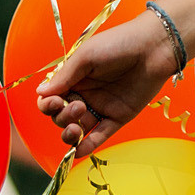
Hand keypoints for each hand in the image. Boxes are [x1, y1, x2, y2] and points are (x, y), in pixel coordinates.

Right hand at [37, 12, 179, 155]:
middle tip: (77, 106)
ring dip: (71, 135)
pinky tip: (79, 151)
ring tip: (75, 129)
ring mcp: (102, 107)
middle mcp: (85, 94)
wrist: (154, 47)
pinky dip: (89, 145)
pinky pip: (100, 135)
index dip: (47, 105)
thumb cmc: (119, 43)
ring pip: (78, 129)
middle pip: (62, 117)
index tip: (52, 103)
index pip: (51, 99)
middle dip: (62, 117)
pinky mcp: (119, 117)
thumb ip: (65, 76)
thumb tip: (40, 93)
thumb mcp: (87, 56)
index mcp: (74, 78)